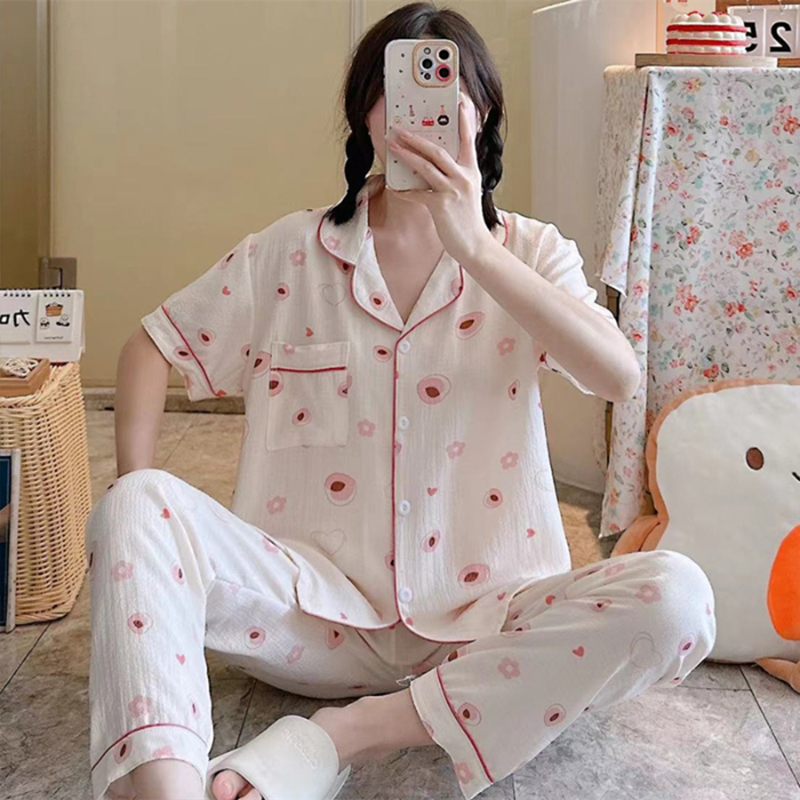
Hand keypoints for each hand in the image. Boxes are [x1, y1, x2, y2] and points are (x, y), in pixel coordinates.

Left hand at [385, 91, 495, 265]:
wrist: (474, 245)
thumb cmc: (467, 219)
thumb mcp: (467, 191)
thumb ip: (455, 175)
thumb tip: (431, 163)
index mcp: (471, 170)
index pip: (468, 138)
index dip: (464, 118)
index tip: (460, 100)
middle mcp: (464, 177)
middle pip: (438, 150)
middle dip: (416, 137)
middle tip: (398, 127)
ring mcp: (453, 190)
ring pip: (426, 166)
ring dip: (406, 153)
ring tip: (391, 144)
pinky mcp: (441, 205)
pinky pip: (417, 193)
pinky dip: (404, 190)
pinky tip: (394, 187)